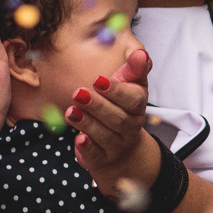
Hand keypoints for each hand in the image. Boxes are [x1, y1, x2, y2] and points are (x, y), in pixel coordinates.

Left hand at [69, 48, 153, 188]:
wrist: (121, 144)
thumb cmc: (121, 106)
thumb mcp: (129, 85)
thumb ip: (134, 69)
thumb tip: (141, 54)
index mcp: (138, 106)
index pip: (133, 99)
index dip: (116, 90)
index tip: (98, 80)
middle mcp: (131, 126)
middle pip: (118, 118)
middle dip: (98, 106)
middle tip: (79, 93)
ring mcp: (118, 145)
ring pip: (106, 136)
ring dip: (88, 124)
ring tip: (71, 112)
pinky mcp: (103, 159)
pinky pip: (97, 156)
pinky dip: (88, 149)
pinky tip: (78, 139)